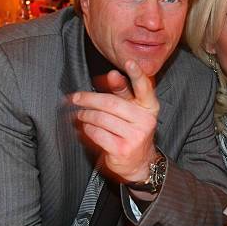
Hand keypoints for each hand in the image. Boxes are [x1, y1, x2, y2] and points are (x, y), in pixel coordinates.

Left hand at [72, 60, 158, 181]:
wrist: (139, 163)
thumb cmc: (132, 131)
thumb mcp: (132, 110)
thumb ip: (123, 92)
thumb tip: (111, 74)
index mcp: (149, 107)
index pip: (145, 87)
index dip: (137, 74)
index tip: (128, 62)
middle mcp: (145, 120)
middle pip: (111, 103)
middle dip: (89, 99)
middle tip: (76, 98)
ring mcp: (135, 136)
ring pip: (101, 118)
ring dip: (85, 115)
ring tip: (80, 115)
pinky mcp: (122, 149)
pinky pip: (97, 133)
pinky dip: (87, 129)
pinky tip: (86, 128)